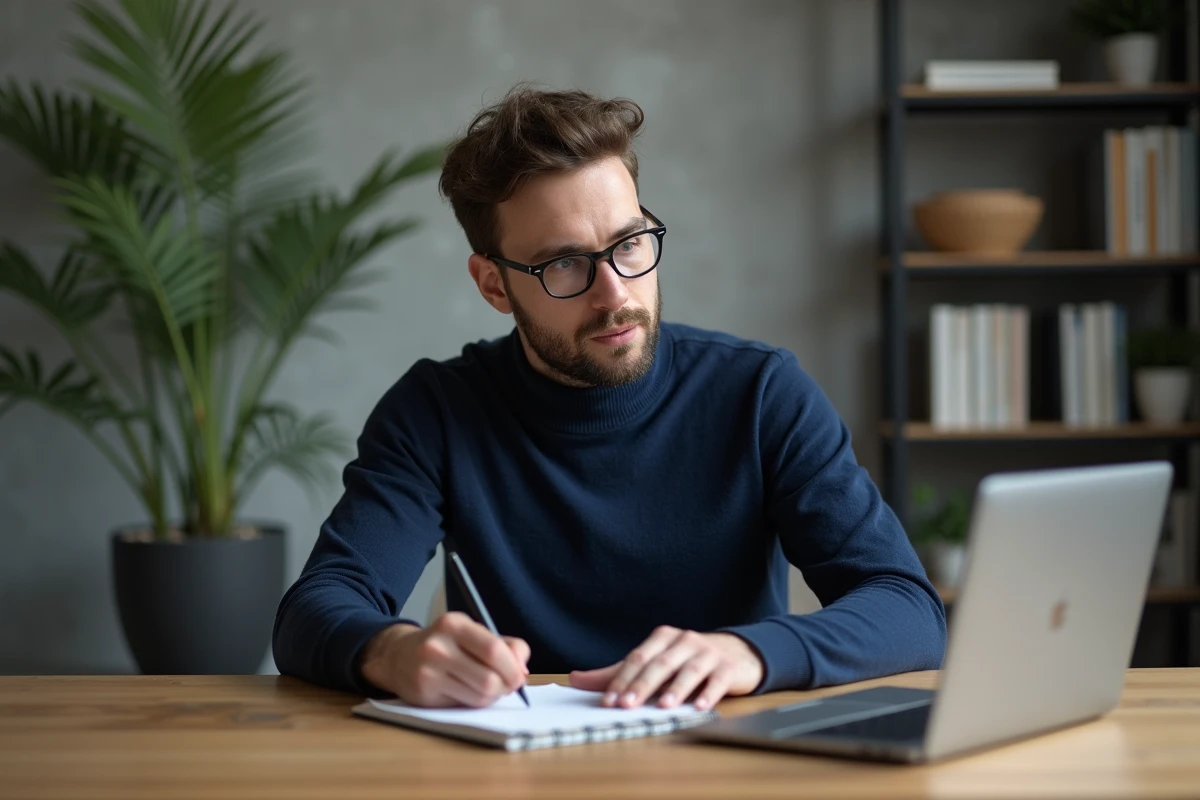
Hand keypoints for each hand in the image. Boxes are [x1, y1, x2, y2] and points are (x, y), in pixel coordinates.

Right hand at [359, 612, 529, 707]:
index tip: (519, 676)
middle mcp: (438, 646)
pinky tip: (466, 692)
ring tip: (486, 688)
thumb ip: (506, 646)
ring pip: (479, 696)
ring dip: (491, 697)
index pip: (494, 650)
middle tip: (506, 686)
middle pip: (490, 679)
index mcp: (455, 624)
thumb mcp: (474, 634)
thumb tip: (522, 670)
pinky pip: (463, 706)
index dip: (513, 668)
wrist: (399, 656)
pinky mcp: (423, 693)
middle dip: (506, 687)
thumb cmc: (447, 645)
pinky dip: (473, 703)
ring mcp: (428, 671)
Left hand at [568, 626, 763, 710]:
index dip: (622, 680)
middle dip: (642, 685)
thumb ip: (617, 673)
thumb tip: (575, 679)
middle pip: (660, 663)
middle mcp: (684, 641)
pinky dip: (708, 693)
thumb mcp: (653, 663)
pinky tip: (699, 706)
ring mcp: (708, 652)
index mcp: (662, 638)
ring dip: (675, 688)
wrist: (737, 653)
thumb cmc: (687, 661)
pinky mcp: (728, 667)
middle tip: (627, 705)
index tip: (609, 701)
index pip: (638, 658)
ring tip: (663, 706)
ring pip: (688, 669)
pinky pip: (717, 680)